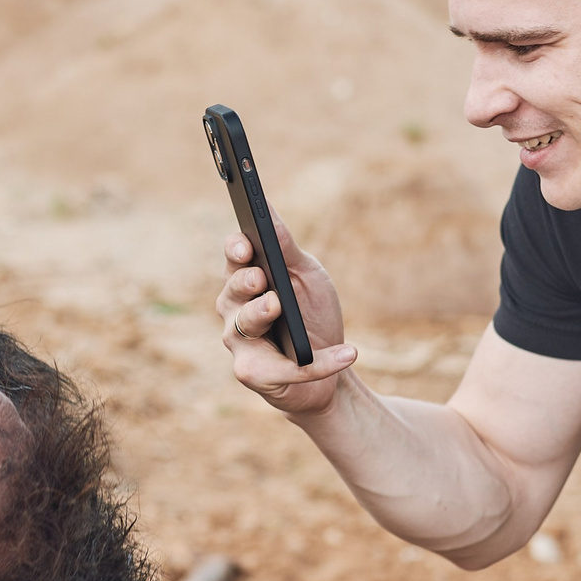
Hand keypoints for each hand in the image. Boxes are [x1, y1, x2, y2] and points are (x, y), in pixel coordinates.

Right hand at [214, 218, 358, 415]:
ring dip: (259, 314)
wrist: (331, 367)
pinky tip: (349, 352)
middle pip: (231, 291)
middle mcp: (235, 310)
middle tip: (259, 277)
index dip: (236, 249)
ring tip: (277, 305)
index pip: (233, 257)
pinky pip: (282, 368)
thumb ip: (286, 248)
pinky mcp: (255, 374)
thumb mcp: (306, 276)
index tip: (246, 245)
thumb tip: (266, 206)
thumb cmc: (311, 315)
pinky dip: (319, 363)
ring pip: (243, 327)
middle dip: (244, 283)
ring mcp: (241, 344)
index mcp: (246, 278)